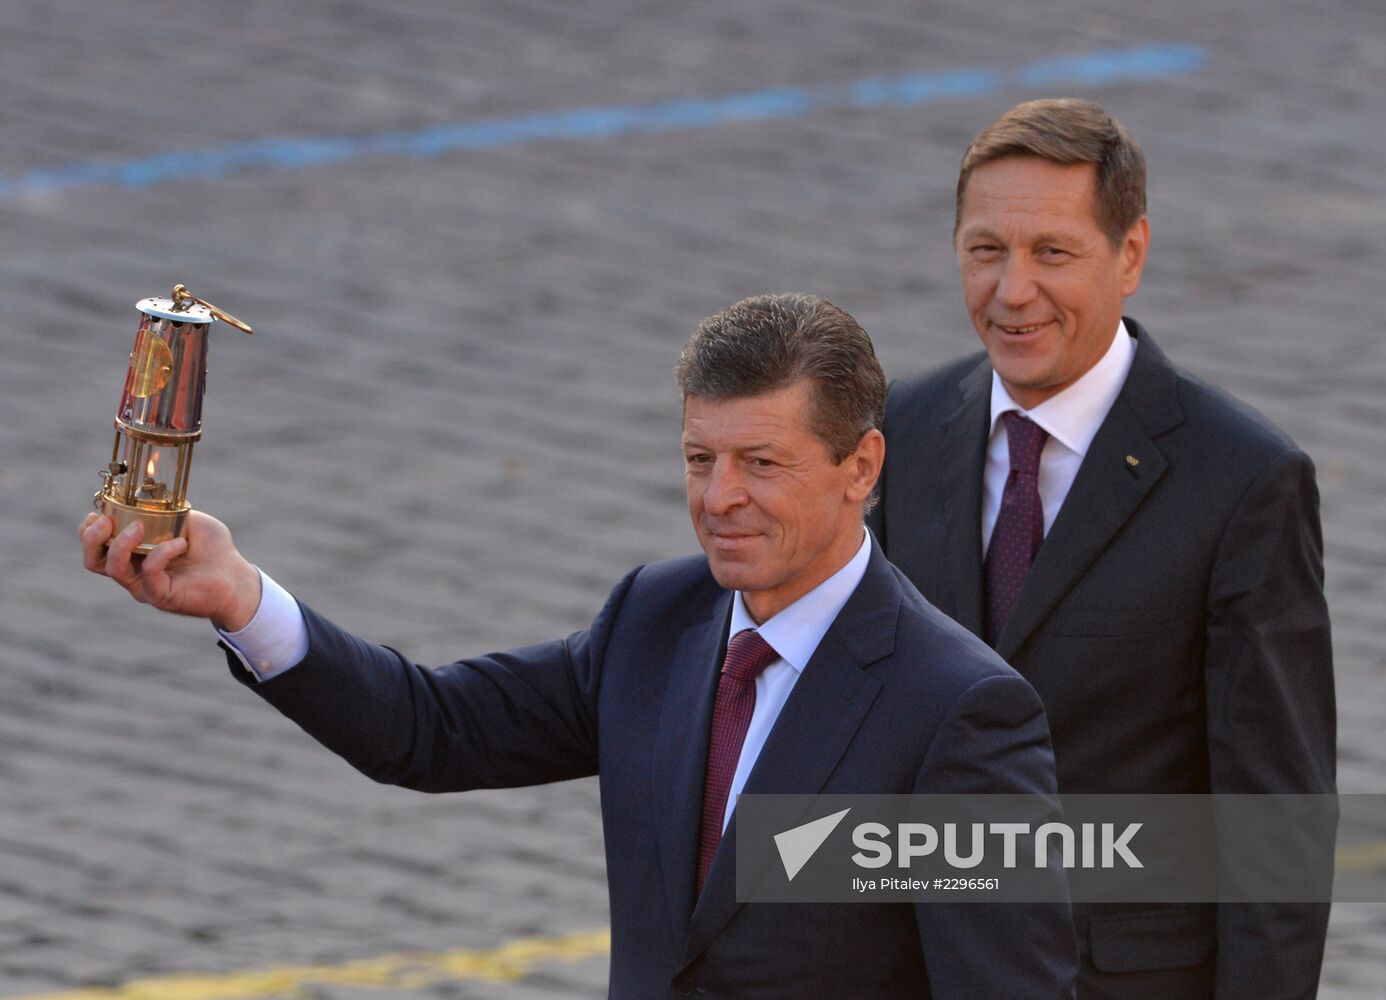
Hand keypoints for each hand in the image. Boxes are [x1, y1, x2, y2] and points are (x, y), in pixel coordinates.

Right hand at [79, 510, 262, 631]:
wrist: (236, 575)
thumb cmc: (212, 549)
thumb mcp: (186, 519)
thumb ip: (164, 509)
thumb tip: (144, 495)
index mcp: (133, 553)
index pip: (96, 545)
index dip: (89, 528)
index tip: (101, 511)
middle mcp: (133, 571)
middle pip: (93, 561)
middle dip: (91, 538)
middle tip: (106, 521)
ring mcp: (145, 586)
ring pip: (113, 569)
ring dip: (121, 543)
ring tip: (139, 526)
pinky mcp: (161, 596)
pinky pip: (149, 573)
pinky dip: (161, 553)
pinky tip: (180, 543)